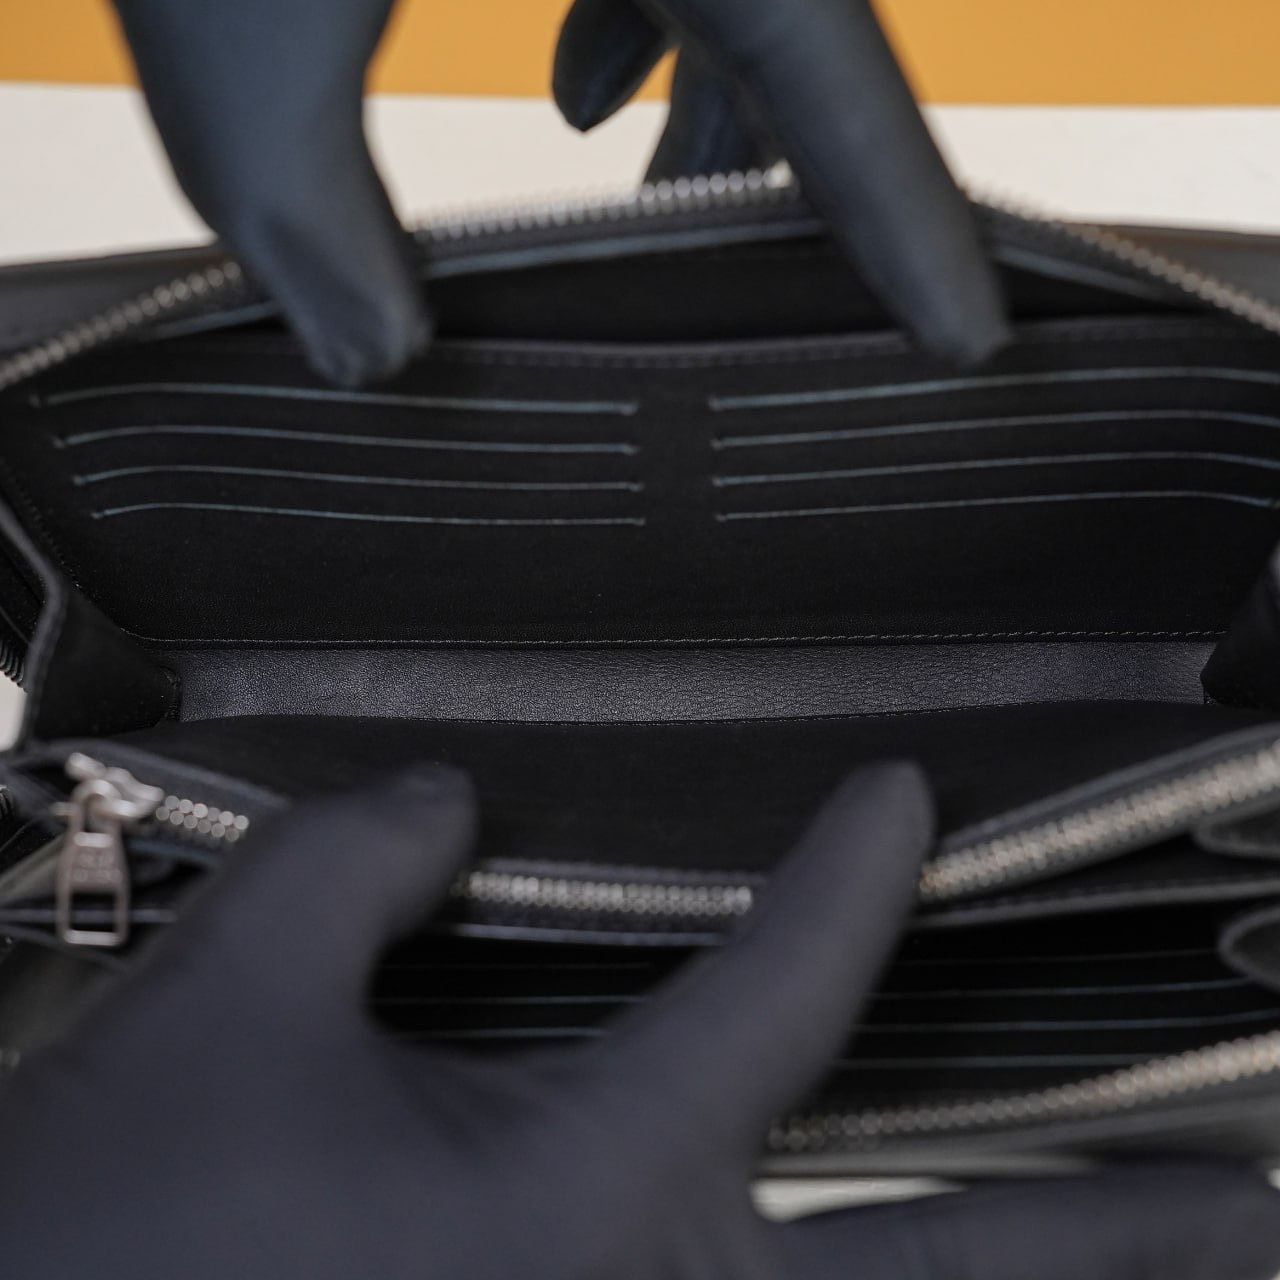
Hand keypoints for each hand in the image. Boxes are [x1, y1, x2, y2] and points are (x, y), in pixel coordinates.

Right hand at [1, 762, 1276, 1279]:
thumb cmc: (112, 1225)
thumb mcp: (230, 996)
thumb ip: (361, 857)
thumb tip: (454, 798)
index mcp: (587, 1190)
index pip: (782, 990)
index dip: (850, 876)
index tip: (900, 798)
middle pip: (957, 1268)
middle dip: (1132, 1232)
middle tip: (1273, 1203)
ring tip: (1206, 1256)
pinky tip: (928, 1270)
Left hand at [110, 0, 1006, 387]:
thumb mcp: (236, 17)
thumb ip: (301, 213)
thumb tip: (372, 359)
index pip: (839, 97)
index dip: (913, 237)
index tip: (972, 340)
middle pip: (803, 37)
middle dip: (770, 180)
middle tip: (730, 296)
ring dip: (700, 104)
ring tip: (638, 209)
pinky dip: (633, 10)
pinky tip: (572, 81)